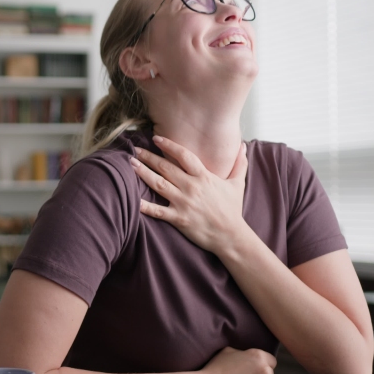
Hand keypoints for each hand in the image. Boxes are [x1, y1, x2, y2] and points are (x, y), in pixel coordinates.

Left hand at [130, 135, 248, 255]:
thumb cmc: (233, 210)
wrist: (231, 235)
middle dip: (149, 157)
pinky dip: (144, 206)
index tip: (156, 138)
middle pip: (166, 167)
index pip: (183, 156)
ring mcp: (183, 202)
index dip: (169, 145)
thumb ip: (239, 164)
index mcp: (203, 176)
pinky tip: (132, 199)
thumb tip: (243, 146)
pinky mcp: (178, 218)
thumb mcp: (238, 184)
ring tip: (131, 164)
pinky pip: (157, 211)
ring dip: (143, 173)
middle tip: (135, 150)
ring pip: (158, 184)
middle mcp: (191, 187)